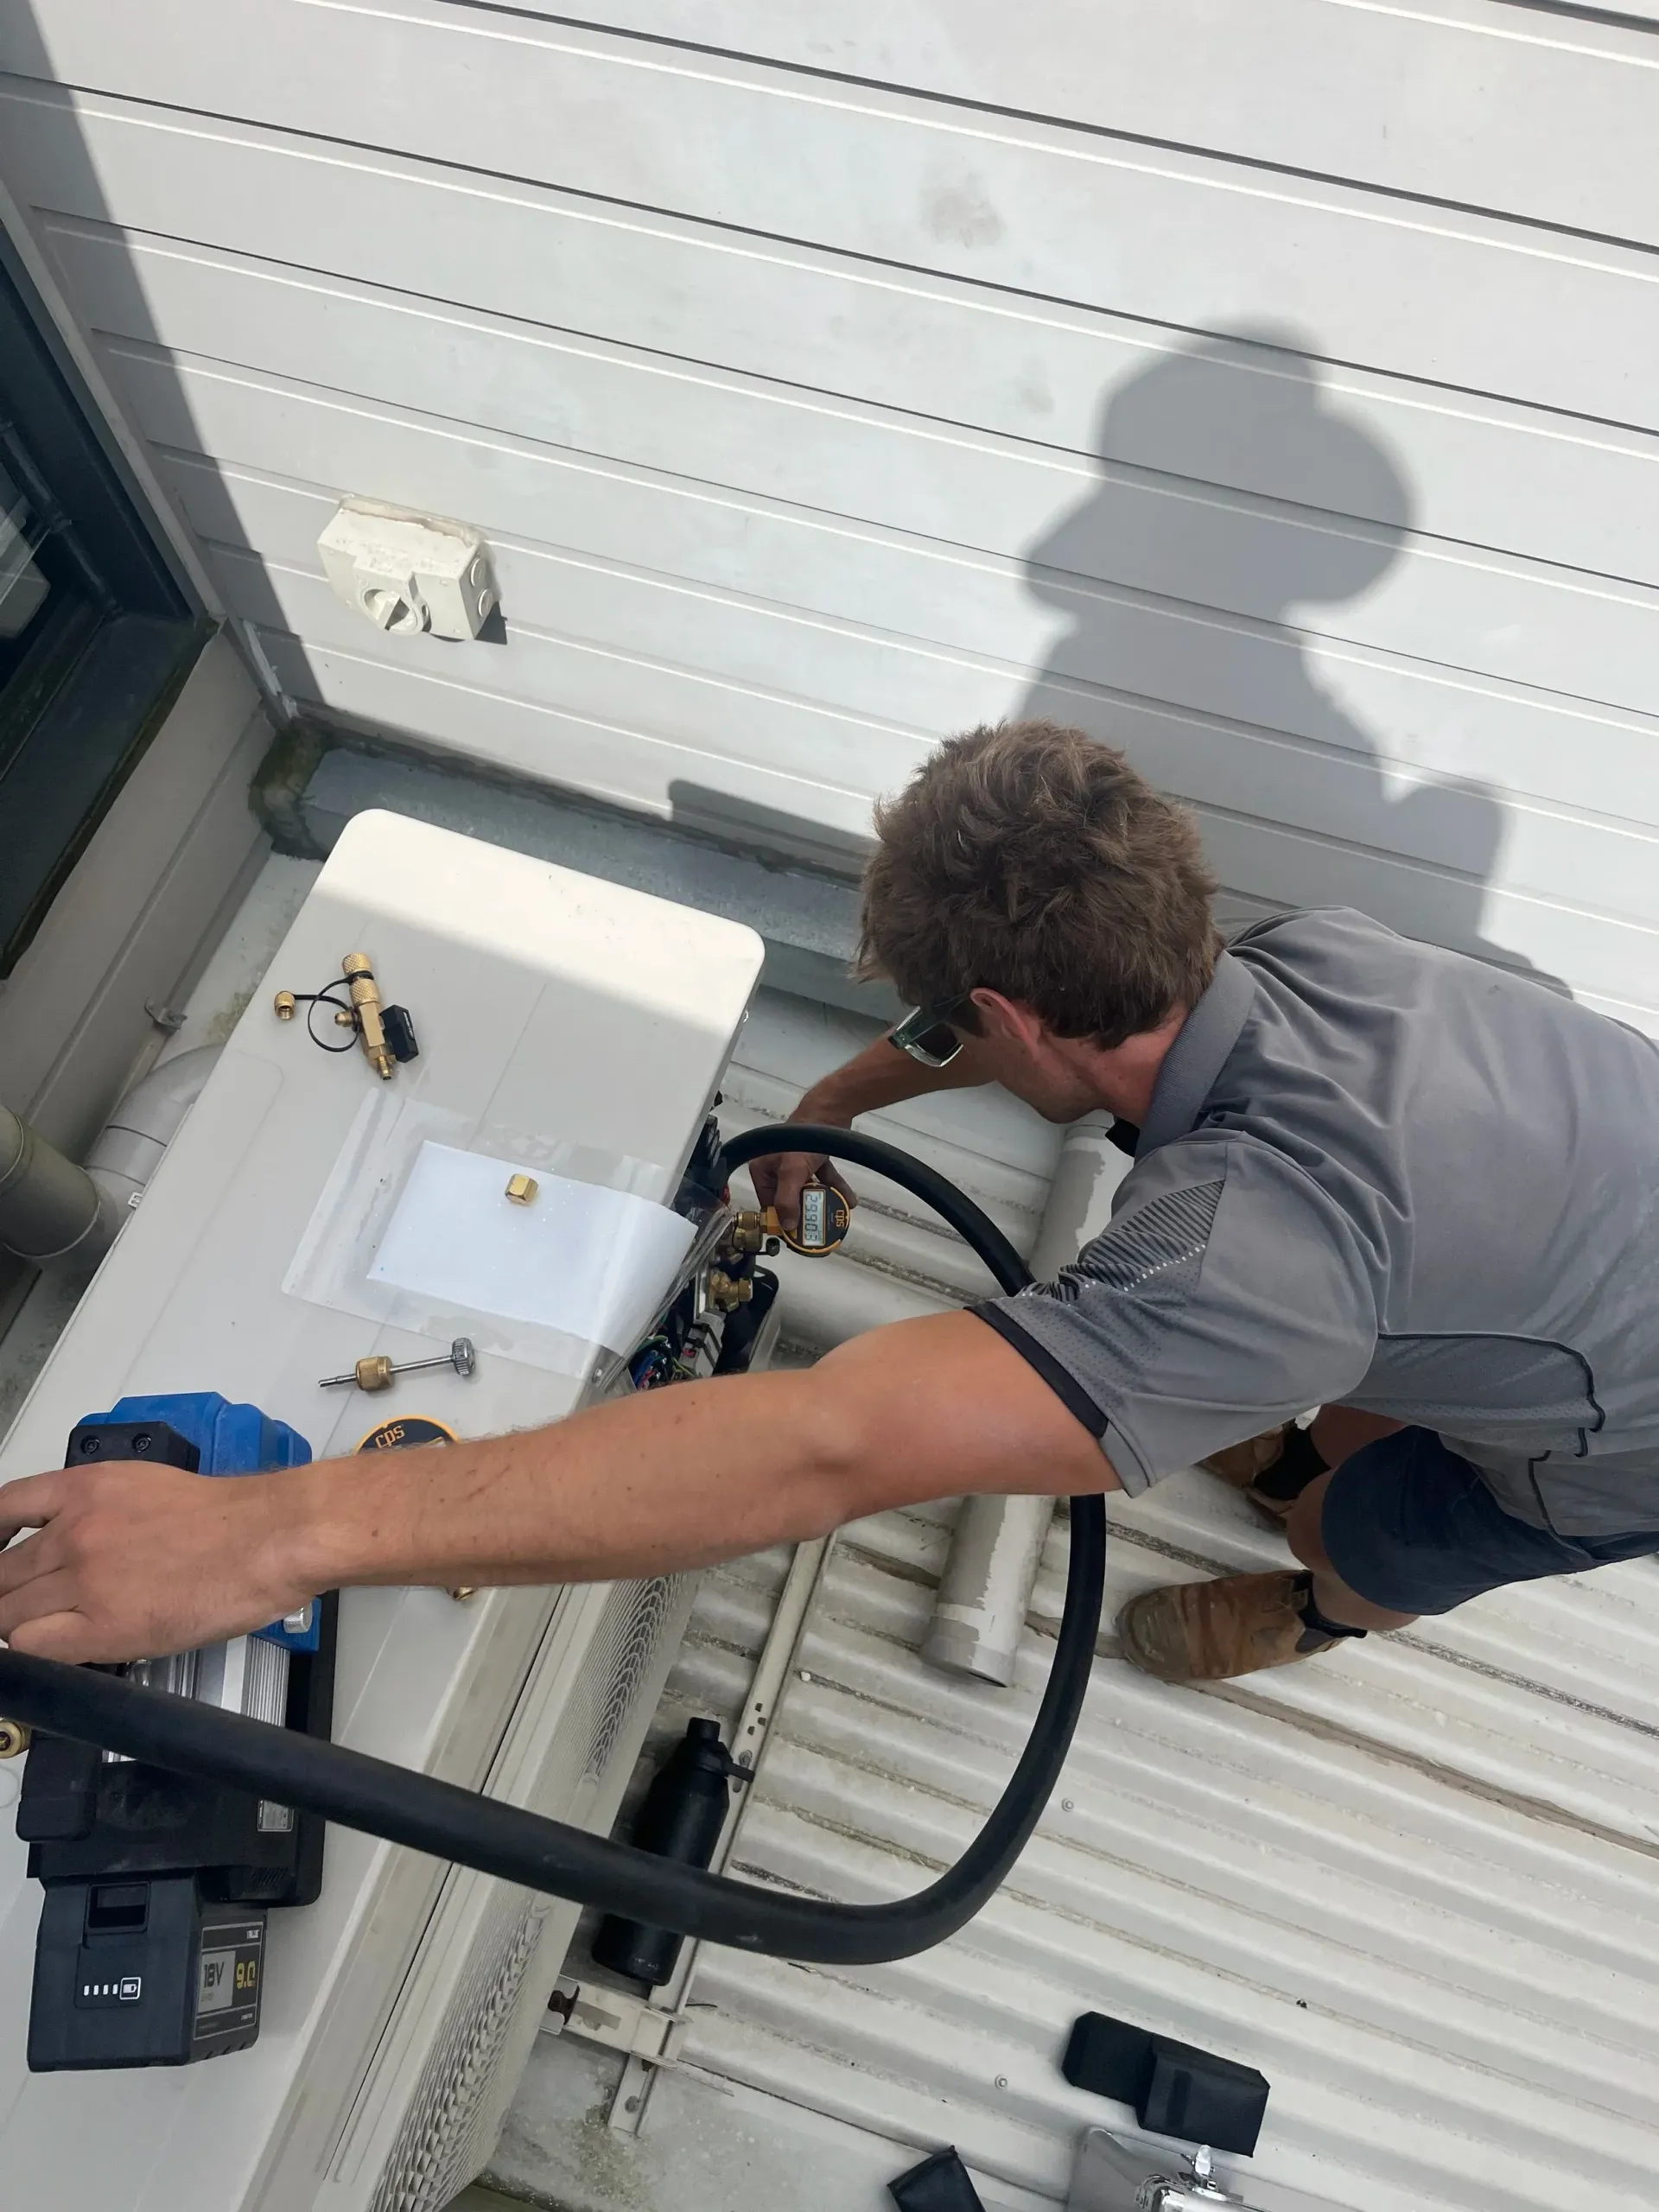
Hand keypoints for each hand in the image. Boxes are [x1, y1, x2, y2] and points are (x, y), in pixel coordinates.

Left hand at [0, 1460, 303, 1663]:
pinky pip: (34, 1645)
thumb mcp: (147, 1489)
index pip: (5, 1508)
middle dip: (7, 1591)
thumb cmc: (231, 1518)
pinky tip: (64, 1644)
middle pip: (0, 1572)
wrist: (270, 1538)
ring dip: (19, 1624)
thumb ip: (98, 1511)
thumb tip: (70, 1542)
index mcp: (87, 1488)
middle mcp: (76, 1530)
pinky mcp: (102, 1627)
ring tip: (53, 1627)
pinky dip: (37, 1648)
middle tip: (29, 1603)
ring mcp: (85, 1579)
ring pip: (8, 1612)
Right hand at [748, 1088, 857, 1231]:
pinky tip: (849, 1200)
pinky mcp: (813, 1157)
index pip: (768, 1204)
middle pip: (789, 1198)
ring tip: (838, 1215)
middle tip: (820, 1228)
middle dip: (806, 1212)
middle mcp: (776, 1167)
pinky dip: (834, 1188)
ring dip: (823, 1202)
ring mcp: (795, 1162)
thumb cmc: (803, 1141)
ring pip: (808, 1190)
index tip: (797, 1235)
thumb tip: (787, 1227)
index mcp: (762, 1170)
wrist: (829, 1110)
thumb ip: (787, 1201)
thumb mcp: (793, 1173)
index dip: (782, 1220)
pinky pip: (822, 1178)